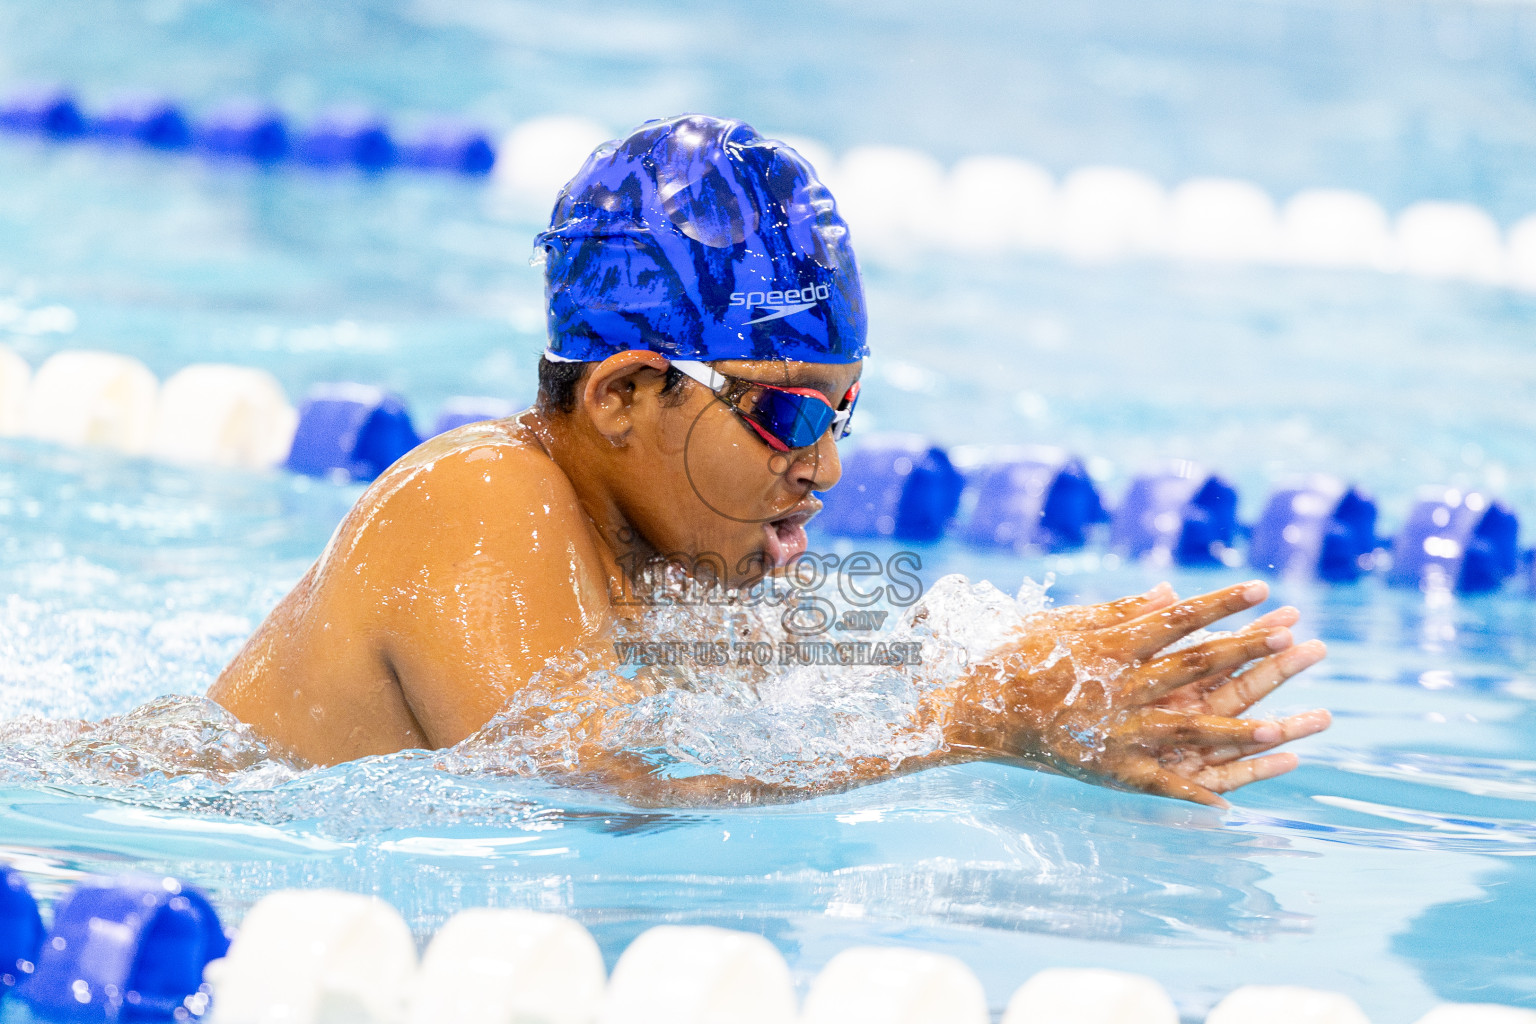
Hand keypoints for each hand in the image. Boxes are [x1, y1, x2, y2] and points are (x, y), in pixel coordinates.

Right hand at [945, 581, 1330, 807]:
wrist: (977, 712)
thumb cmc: (1017, 658)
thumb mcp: (1064, 623)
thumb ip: (1120, 611)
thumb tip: (1168, 593)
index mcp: (1111, 645)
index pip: (1179, 619)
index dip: (1223, 603)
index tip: (1264, 587)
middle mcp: (1121, 686)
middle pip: (1197, 666)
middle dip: (1247, 651)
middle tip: (1293, 638)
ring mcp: (1118, 729)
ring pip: (1190, 728)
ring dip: (1241, 728)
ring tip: (1288, 728)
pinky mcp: (1110, 767)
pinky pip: (1159, 782)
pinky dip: (1194, 794)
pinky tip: (1232, 805)